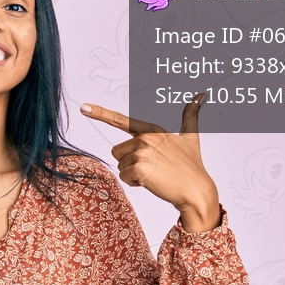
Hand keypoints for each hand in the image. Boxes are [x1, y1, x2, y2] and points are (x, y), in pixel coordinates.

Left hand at [79, 93, 220, 230]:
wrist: (196, 190)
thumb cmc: (191, 166)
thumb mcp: (191, 137)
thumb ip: (191, 115)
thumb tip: (201, 94)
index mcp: (153, 129)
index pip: (121, 120)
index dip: (100, 113)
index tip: (83, 107)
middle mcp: (145, 137)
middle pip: (118, 151)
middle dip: (130, 162)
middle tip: (154, 168)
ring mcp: (142, 152)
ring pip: (120, 165)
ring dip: (133, 173)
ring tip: (155, 174)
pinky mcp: (138, 167)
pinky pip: (124, 176)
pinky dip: (135, 182)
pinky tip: (152, 182)